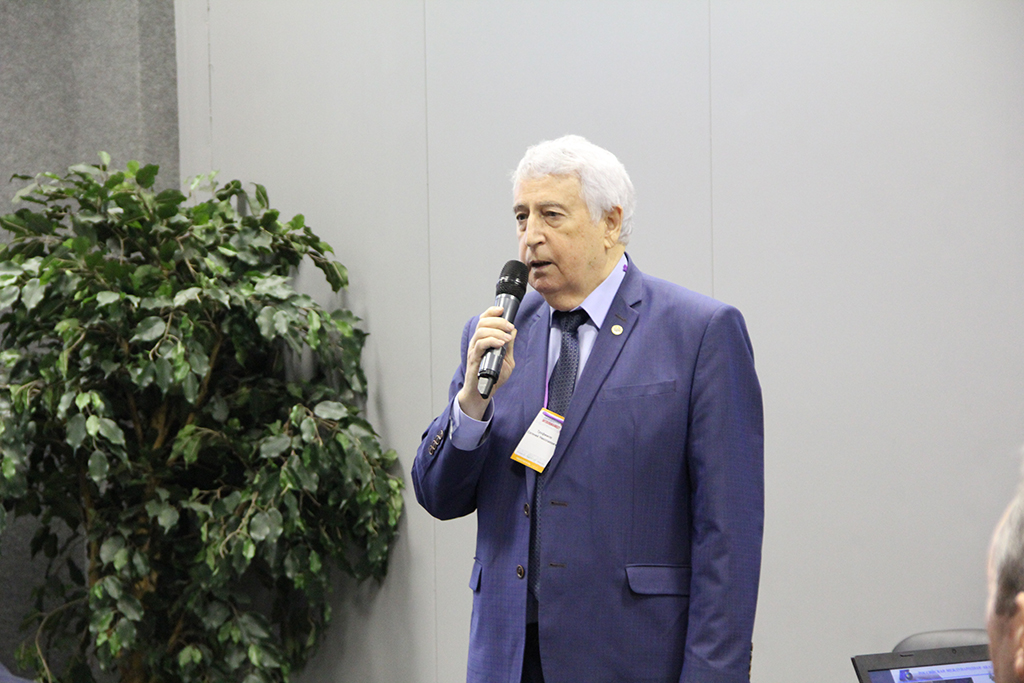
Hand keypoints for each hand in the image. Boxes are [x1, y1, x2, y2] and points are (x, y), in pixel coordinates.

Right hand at [457, 305, 516, 419]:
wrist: (484, 392)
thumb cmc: (494, 376)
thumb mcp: (507, 359)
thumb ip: (509, 345)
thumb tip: (513, 331)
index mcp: (483, 339)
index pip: (484, 319)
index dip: (492, 311)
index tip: (503, 310)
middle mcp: (476, 342)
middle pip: (483, 322)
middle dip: (498, 321)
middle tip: (510, 326)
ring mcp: (474, 350)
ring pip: (481, 331)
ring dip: (496, 331)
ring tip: (507, 337)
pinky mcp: (474, 359)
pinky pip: (480, 345)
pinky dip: (491, 341)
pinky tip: (501, 343)